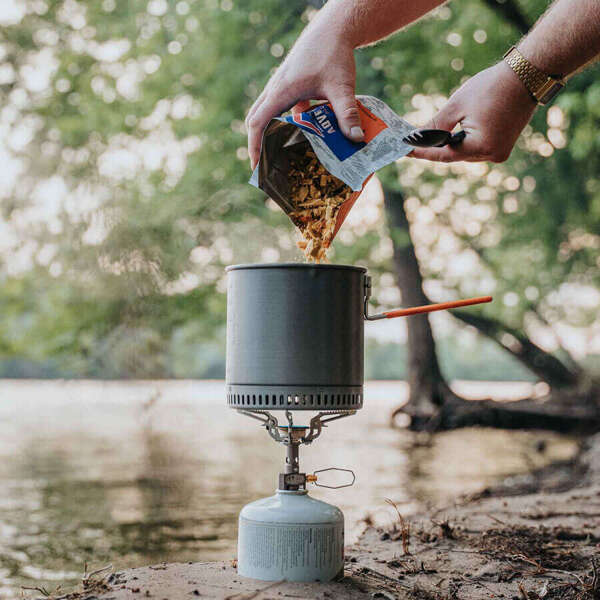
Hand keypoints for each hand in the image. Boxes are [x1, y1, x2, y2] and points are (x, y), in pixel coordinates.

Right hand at [245, 21, 364, 168]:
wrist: (333, 29)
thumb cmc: (333, 54)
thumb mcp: (342, 87)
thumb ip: (347, 113)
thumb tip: (356, 139)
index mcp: (281, 92)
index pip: (258, 122)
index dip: (254, 145)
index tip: (256, 166)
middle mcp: (276, 89)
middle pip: (256, 118)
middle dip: (257, 143)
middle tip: (263, 166)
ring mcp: (281, 85)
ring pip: (266, 112)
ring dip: (268, 132)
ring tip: (278, 154)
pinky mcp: (291, 84)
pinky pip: (280, 106)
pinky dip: (285, 122)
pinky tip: (303, 136)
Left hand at [410, 62, 536, 162]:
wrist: (527, 74)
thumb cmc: (491, 87)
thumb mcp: (457, 106)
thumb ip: (435, 125)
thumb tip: (416, 138)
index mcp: (481, 147)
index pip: (444, 156)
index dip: (423, 153)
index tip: (405, 151)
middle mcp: (492, 155)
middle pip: (455, 156)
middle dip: (435, 148)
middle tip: (412, 144)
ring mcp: (500, 152)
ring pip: (465, 153)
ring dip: (451, 145)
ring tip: (430, 139)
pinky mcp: (504, 146)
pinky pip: (477, 148)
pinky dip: (465, 141)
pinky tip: (453, 133)